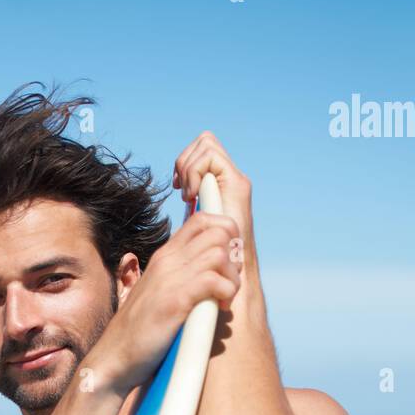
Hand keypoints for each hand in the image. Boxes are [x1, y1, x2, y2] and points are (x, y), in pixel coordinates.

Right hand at [90, 210, 241, 397]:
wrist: (114, 358)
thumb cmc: (140, 334)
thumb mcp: (160, 295)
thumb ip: (181, 280)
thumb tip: (211, 276)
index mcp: (165, 257)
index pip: (202, 220)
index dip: (226, 233)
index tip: (229, 264)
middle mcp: (167, 261)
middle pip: (217, 230)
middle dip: (235, 254)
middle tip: (230, 282)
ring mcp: (170, 279)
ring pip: (219, 252)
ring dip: (232, 277)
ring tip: (225, 299)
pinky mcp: (174, 301)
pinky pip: (214, 280)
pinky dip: (226, 293)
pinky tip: (220, 309)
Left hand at [173, 132, 254, 273]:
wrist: (223, 273)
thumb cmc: (205, 258)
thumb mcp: (192, 227)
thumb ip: (191, 207)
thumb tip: (179, 195)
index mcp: (219, 186)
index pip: (201, 151)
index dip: (184, 163)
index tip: (177, 188)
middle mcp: (230, 179)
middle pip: (205, 140)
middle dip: (185, 160)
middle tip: (181, 189)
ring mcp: (235, 180)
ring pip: (206, 143)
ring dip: (188, 167)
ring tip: (188, 195)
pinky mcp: (237, 184)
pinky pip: (209, 157)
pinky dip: (194, 172)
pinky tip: (191, 196)